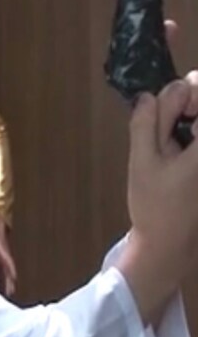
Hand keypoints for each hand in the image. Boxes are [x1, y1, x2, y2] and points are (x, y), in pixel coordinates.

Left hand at [0, 216, 16, 296]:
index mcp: (2, 248)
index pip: (7, 260)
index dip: (10, 269)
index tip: (14, 279)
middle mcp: (4, 251)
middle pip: (9, 267)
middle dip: (10, 280)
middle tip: (10, 292)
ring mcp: (4, 252)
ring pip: (8, 268)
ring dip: (10, 278)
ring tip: (10, 291)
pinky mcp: (1, 252)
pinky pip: (5, 265)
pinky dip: (7, 273)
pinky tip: (7, 279)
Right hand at [117, 74, 197, 324]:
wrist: (169, 245)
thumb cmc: (156, 205)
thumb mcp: (143, 162)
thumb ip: (147, 122)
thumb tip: (152, 92)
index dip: (191, 90)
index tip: (174, 101)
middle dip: (187, 104)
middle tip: (166, 127)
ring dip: (184, 119)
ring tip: (166, 145)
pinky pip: (193, 136)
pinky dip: (184, 133)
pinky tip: (171, 151)